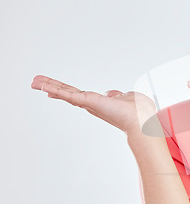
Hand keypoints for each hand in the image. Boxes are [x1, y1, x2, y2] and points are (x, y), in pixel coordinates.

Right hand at [31, 75, 156, 135]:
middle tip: (35, 82)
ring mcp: (89, 104)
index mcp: (100, 103)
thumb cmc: (139, 112)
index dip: (65, 91)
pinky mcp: (89, 102)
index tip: (52, 89)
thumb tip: (113, 94)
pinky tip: (43, 87)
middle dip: (51, 87)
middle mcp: (92, 105)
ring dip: (49, 86)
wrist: (141, 121)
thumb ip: (119, 95)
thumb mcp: (128, 98)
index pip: (78, 95)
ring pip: (65, 93)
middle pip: (68, 93)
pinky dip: (56, 90)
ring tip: (33, 82)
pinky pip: (69, 95)